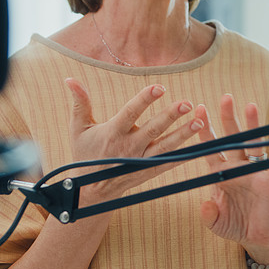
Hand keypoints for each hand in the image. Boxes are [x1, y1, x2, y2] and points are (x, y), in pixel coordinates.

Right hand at [66, 78, 205, 201]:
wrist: (90, 189)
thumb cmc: (85, 154)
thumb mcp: (78, 129)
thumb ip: (79, 103)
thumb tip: (70, 79)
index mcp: (113, 133)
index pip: (131, 113)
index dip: (145, 100)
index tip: (160, 88)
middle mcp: (129, 147)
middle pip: (153, 129)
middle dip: (170, 116)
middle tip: (187, 103)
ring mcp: (140, 161)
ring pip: (165, 147)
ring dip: (183, 135)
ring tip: (199, 122)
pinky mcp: (149, 172)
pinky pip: (169, 164)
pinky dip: (183, 156)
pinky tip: (198, 147)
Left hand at [198, 94, 268, 262]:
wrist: (256, 237)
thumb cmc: (234, 225)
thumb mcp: (216, 223)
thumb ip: (209, 215)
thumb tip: (204, 206)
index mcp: (220, 173)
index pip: (211, 148)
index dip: (204, 130)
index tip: (198, 110)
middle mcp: (237, 167)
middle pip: (232, 138)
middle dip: (228, 118)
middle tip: (225, 97)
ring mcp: (254, 172)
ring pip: (253, 144)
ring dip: (252, 125)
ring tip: (251, 105)